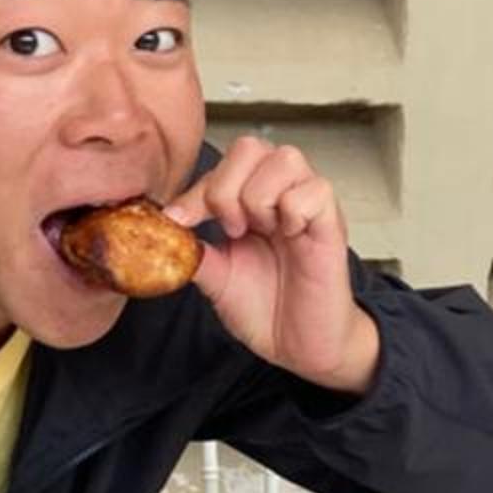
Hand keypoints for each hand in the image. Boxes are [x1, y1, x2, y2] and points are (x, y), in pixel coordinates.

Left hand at [167, 136, 379, 396]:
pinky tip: (289, 237)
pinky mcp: (331, 224)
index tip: (180, 220)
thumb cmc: (268, 309)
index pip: (224, 163)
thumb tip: (160, 232)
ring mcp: (308, 206)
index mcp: (254, 200)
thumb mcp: (217, 277)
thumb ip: (193, 250)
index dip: (197, 189)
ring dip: (259, 196)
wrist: (300, 347)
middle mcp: (282, 194)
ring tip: (259, 231)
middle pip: (252, 145)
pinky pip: (315, 190)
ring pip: (285, 158)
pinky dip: (293, 211)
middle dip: (226, 186)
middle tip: (230, 228)